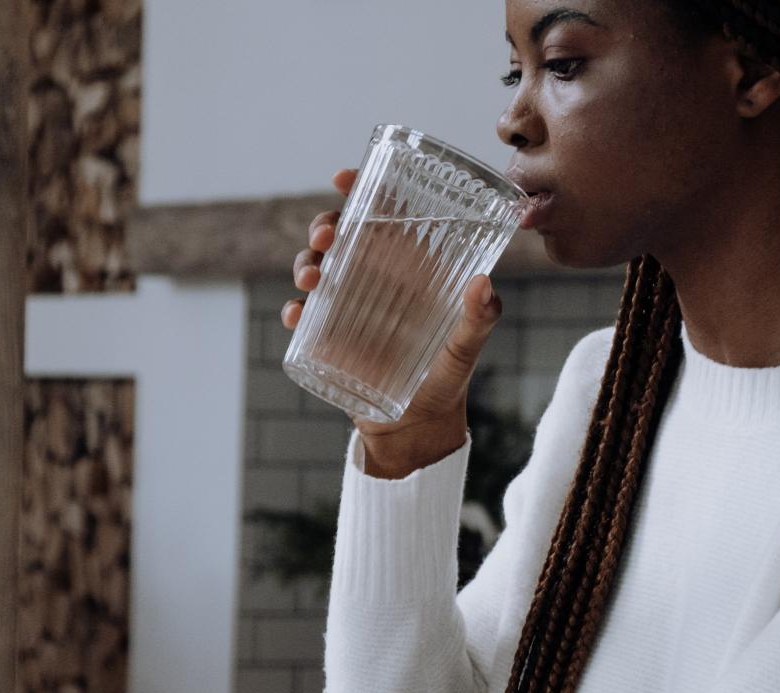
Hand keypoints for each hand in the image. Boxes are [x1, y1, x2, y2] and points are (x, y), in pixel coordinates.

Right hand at [282, 168, 505, 478]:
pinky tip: (296, 314)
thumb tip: (484, 285)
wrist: (418, 428)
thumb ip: (479, 319)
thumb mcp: (467, 348)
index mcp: (406, 267)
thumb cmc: (447, 379)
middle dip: (324, 225)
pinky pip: (303, 316)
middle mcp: (373, 279)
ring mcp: (347, 306)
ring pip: (316, 268)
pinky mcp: (328, 337)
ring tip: (311, 279)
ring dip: (304, 264)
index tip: (344, 178)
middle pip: (340, 236)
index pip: (381, 216)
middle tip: (326, 237)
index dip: (360, 190)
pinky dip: (294, 310)